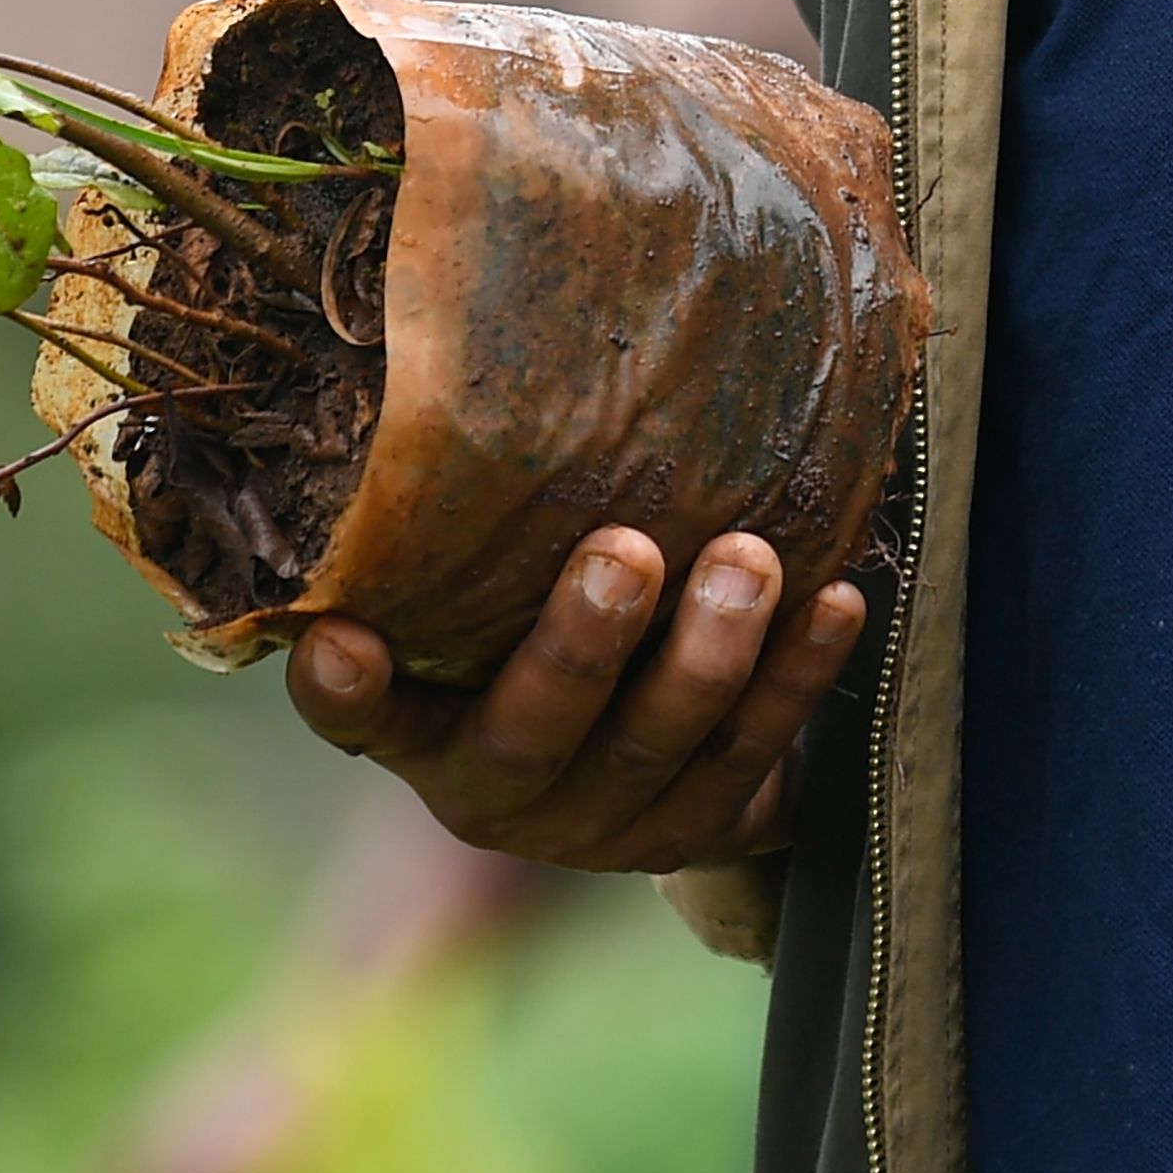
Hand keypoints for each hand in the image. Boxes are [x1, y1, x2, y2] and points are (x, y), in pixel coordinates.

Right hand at [282, 525, 871, 874]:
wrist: (641, 754)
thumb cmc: (528, 614)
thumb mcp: (476, 594)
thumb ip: (460, 528)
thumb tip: (465, 340)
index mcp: (420, 731)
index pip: (361, 718)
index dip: (345, 694)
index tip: (339, 643)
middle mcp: (495, 792)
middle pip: (530, 736)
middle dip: (580, 647)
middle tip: (626, 552)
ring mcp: (600, 825)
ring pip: (655, 748)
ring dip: (709, 654)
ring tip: (749, 559)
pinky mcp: (696, 831)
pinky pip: (754, 755)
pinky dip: (797, 678)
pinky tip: (834, 602)